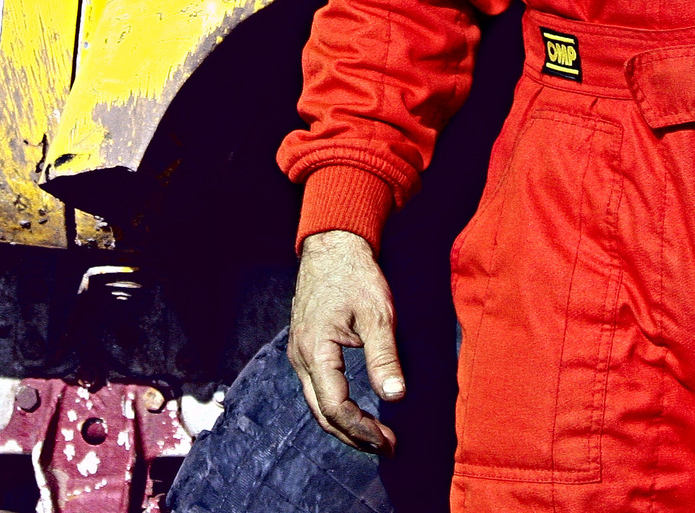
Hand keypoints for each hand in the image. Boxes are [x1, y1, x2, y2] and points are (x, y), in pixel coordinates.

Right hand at [288, 229, 403, 454]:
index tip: (389, 441)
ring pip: (316, 404)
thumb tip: (395, 396)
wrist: (331, 246)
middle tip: (386, 447)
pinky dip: (335, 407)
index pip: (335, 407)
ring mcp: (299, 353)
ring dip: (344, 425)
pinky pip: (316, 389)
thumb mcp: (377, 314)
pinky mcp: (304, 348)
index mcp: (316, 350)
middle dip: (353, 436)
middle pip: (322, 413)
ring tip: (375, 436)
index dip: (362, 430)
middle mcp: (301, 357)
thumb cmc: (356, 276)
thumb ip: (384, 356)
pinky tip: (357, 411)